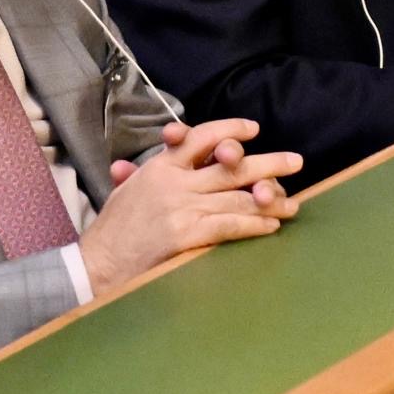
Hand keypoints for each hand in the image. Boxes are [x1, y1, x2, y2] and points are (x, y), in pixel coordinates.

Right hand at [77, 114, 301, 291]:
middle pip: (230, 166)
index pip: (201, 137)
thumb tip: (136, 161)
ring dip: (269, 200)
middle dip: (268, 163)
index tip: (253, 129)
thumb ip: (140, 173)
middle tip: (295, 161)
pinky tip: (272, 225)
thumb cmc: (112, 231)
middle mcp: (174, 182)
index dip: (230, 130)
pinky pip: (230, 225)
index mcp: (159, 166)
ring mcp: (181, 207)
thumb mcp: (125, 192)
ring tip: (292, 203)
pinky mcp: (186, 234)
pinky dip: (255, 225)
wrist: (98, 264)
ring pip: (237, 197)